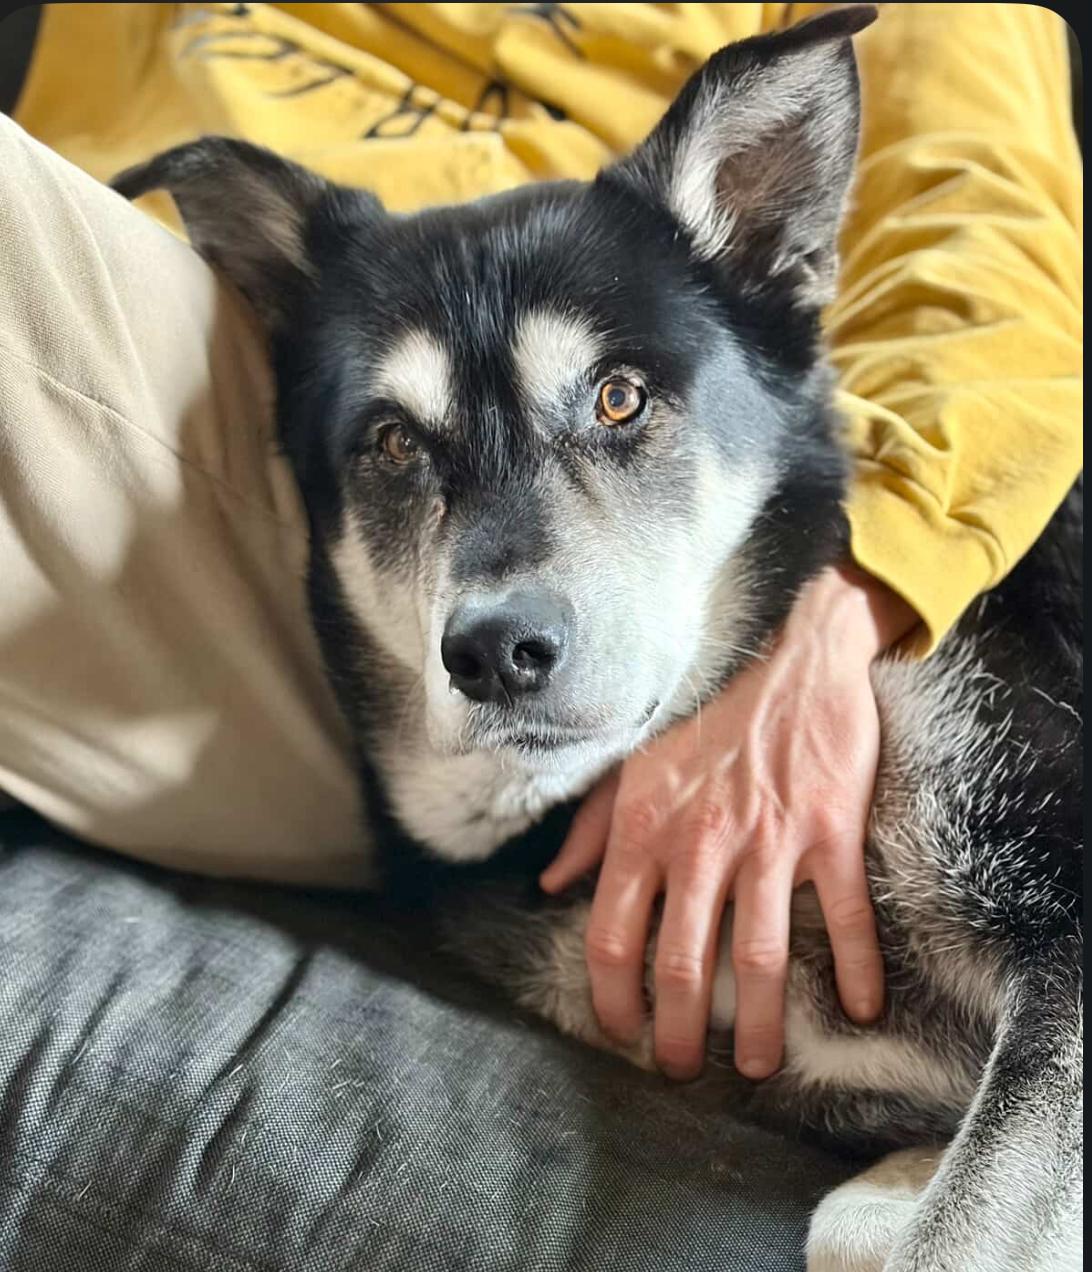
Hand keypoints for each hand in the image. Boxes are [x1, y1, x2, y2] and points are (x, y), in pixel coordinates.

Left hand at [539, 564, 916, 1081]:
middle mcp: (700, 841)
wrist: (796, 668)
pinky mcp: (830, 831)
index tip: (621, 1031)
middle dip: (678, 1030)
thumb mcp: (635, 769)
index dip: (611, 996)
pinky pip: (844, 915)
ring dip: (758, 1024)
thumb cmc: (712, 726)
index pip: (611, 933)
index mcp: (645, 827)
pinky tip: (860, 1008)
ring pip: (759, 957)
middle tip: (681, 1069)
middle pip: (681, 961)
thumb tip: (550, 884)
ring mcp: (768, 840)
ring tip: (755, 1064)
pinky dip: (856, 968)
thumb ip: (589, 829)